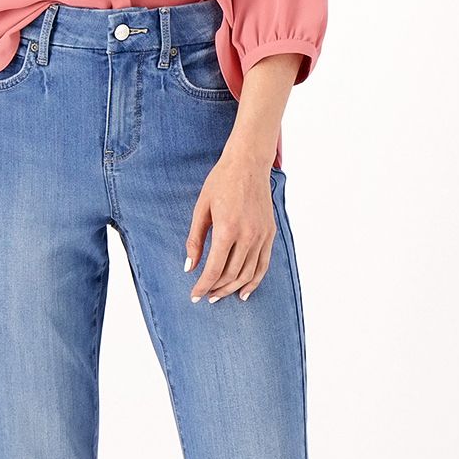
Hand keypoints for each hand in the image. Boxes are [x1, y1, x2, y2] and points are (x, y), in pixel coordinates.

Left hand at [183, 151, 276, 303]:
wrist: (248, 163)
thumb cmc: (221, 182)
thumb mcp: (201, 209)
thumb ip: (195, 240)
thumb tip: (189, 267)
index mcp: (227, 229)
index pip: (214, 269)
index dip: (203, 286)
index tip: (195, 296)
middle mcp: (247, 236)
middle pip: (231, 275)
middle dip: (217, 289)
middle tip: (206, 296)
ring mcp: (261, 235)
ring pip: (248, 274)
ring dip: (233, 288)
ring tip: (221, 295)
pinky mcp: (270, 233)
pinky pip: (263, 264)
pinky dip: (254, 281)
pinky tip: (244, 291)